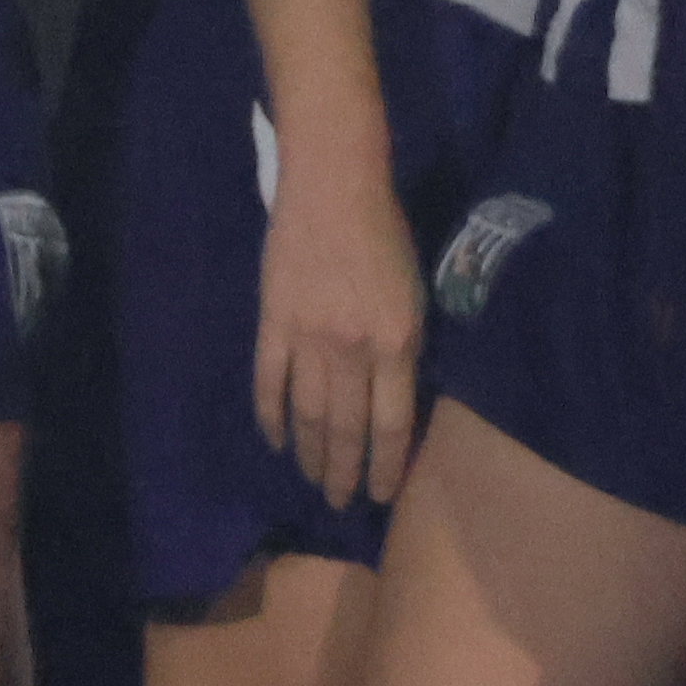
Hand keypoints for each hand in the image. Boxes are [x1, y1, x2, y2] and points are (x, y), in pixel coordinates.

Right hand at [253, 156, 427, 508]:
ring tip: (315, 481)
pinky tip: (278, 441)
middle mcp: (353, 348)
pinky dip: (272, 417)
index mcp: (397, 340)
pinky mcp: (273, 323)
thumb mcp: (415, 292)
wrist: (335, 184)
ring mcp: (308, 338)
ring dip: (312, 454)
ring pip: (309, 414)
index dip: (385, 466)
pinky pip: (270, 383)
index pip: (392, 423)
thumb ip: (404, 346)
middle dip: (345, 472)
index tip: (380, 494)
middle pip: (348, 428)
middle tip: (341, 502)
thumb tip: (395, 398)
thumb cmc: (386, 232)